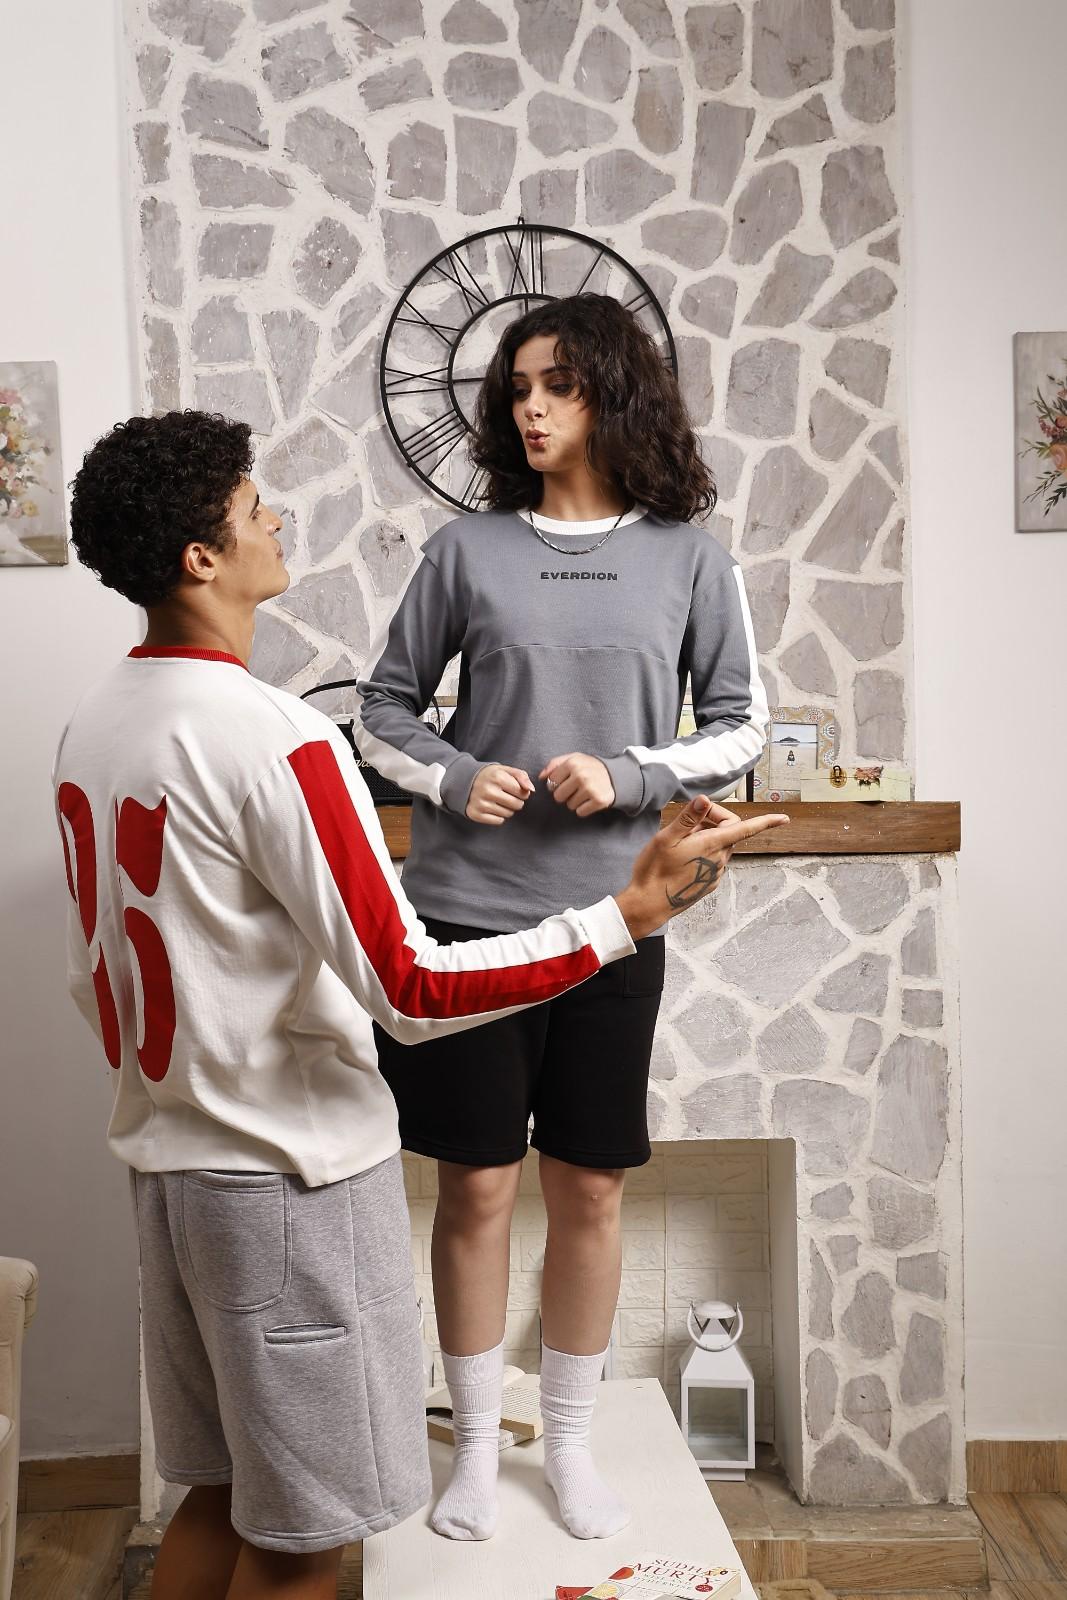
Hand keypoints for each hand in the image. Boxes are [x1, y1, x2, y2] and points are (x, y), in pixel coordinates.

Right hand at [466, 763, 534, 825]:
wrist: (464, 781)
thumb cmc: (489, 776)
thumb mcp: (505, 770)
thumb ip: (521, 776)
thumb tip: (531, 789)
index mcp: (497, 777)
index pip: (522, 792)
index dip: (522, 792)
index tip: (514, 789)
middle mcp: (488, 791)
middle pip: (517, 805)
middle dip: (516, 801)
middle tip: (507, 796)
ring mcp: (481, 804)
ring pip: (509, 814)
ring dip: (507, 809)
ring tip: (498, 800)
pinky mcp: (476, 814)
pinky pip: (499, 821)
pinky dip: (498, 816)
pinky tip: (492, 807)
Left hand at [539, 752, 614, 816]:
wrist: (615, 775)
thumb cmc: (590, 767)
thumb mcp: (574, 758)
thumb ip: (555, 764)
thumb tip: (541, 776)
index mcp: (572, 763)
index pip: (551, 781)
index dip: (557, 783)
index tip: (567, 781)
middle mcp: (581, 775)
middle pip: (558, 796)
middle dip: (565, 794)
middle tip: (576, 788)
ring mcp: (590, 788)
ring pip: (569, 805)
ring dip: (576, 801)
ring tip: (585, 793)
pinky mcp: (598, 800)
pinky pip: (580, 812)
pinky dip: (584, 808)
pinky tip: (590, 799)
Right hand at [615, 799, 788, 940]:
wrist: (648, 904)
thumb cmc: (654, 870)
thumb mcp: (665, 838)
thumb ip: (687, 818)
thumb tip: (704, 799)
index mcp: (711, 845)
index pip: (746, 829)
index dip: (766, 822)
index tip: (784, 818)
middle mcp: (718, 860)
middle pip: (730, 831)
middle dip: (715, 819)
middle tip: (689, 820)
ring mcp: (714, 874)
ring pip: (721, 846)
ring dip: (708, 835)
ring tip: (681, 840)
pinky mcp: (708, 883)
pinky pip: (714, 860)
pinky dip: (705, 850)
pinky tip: (683, 856)